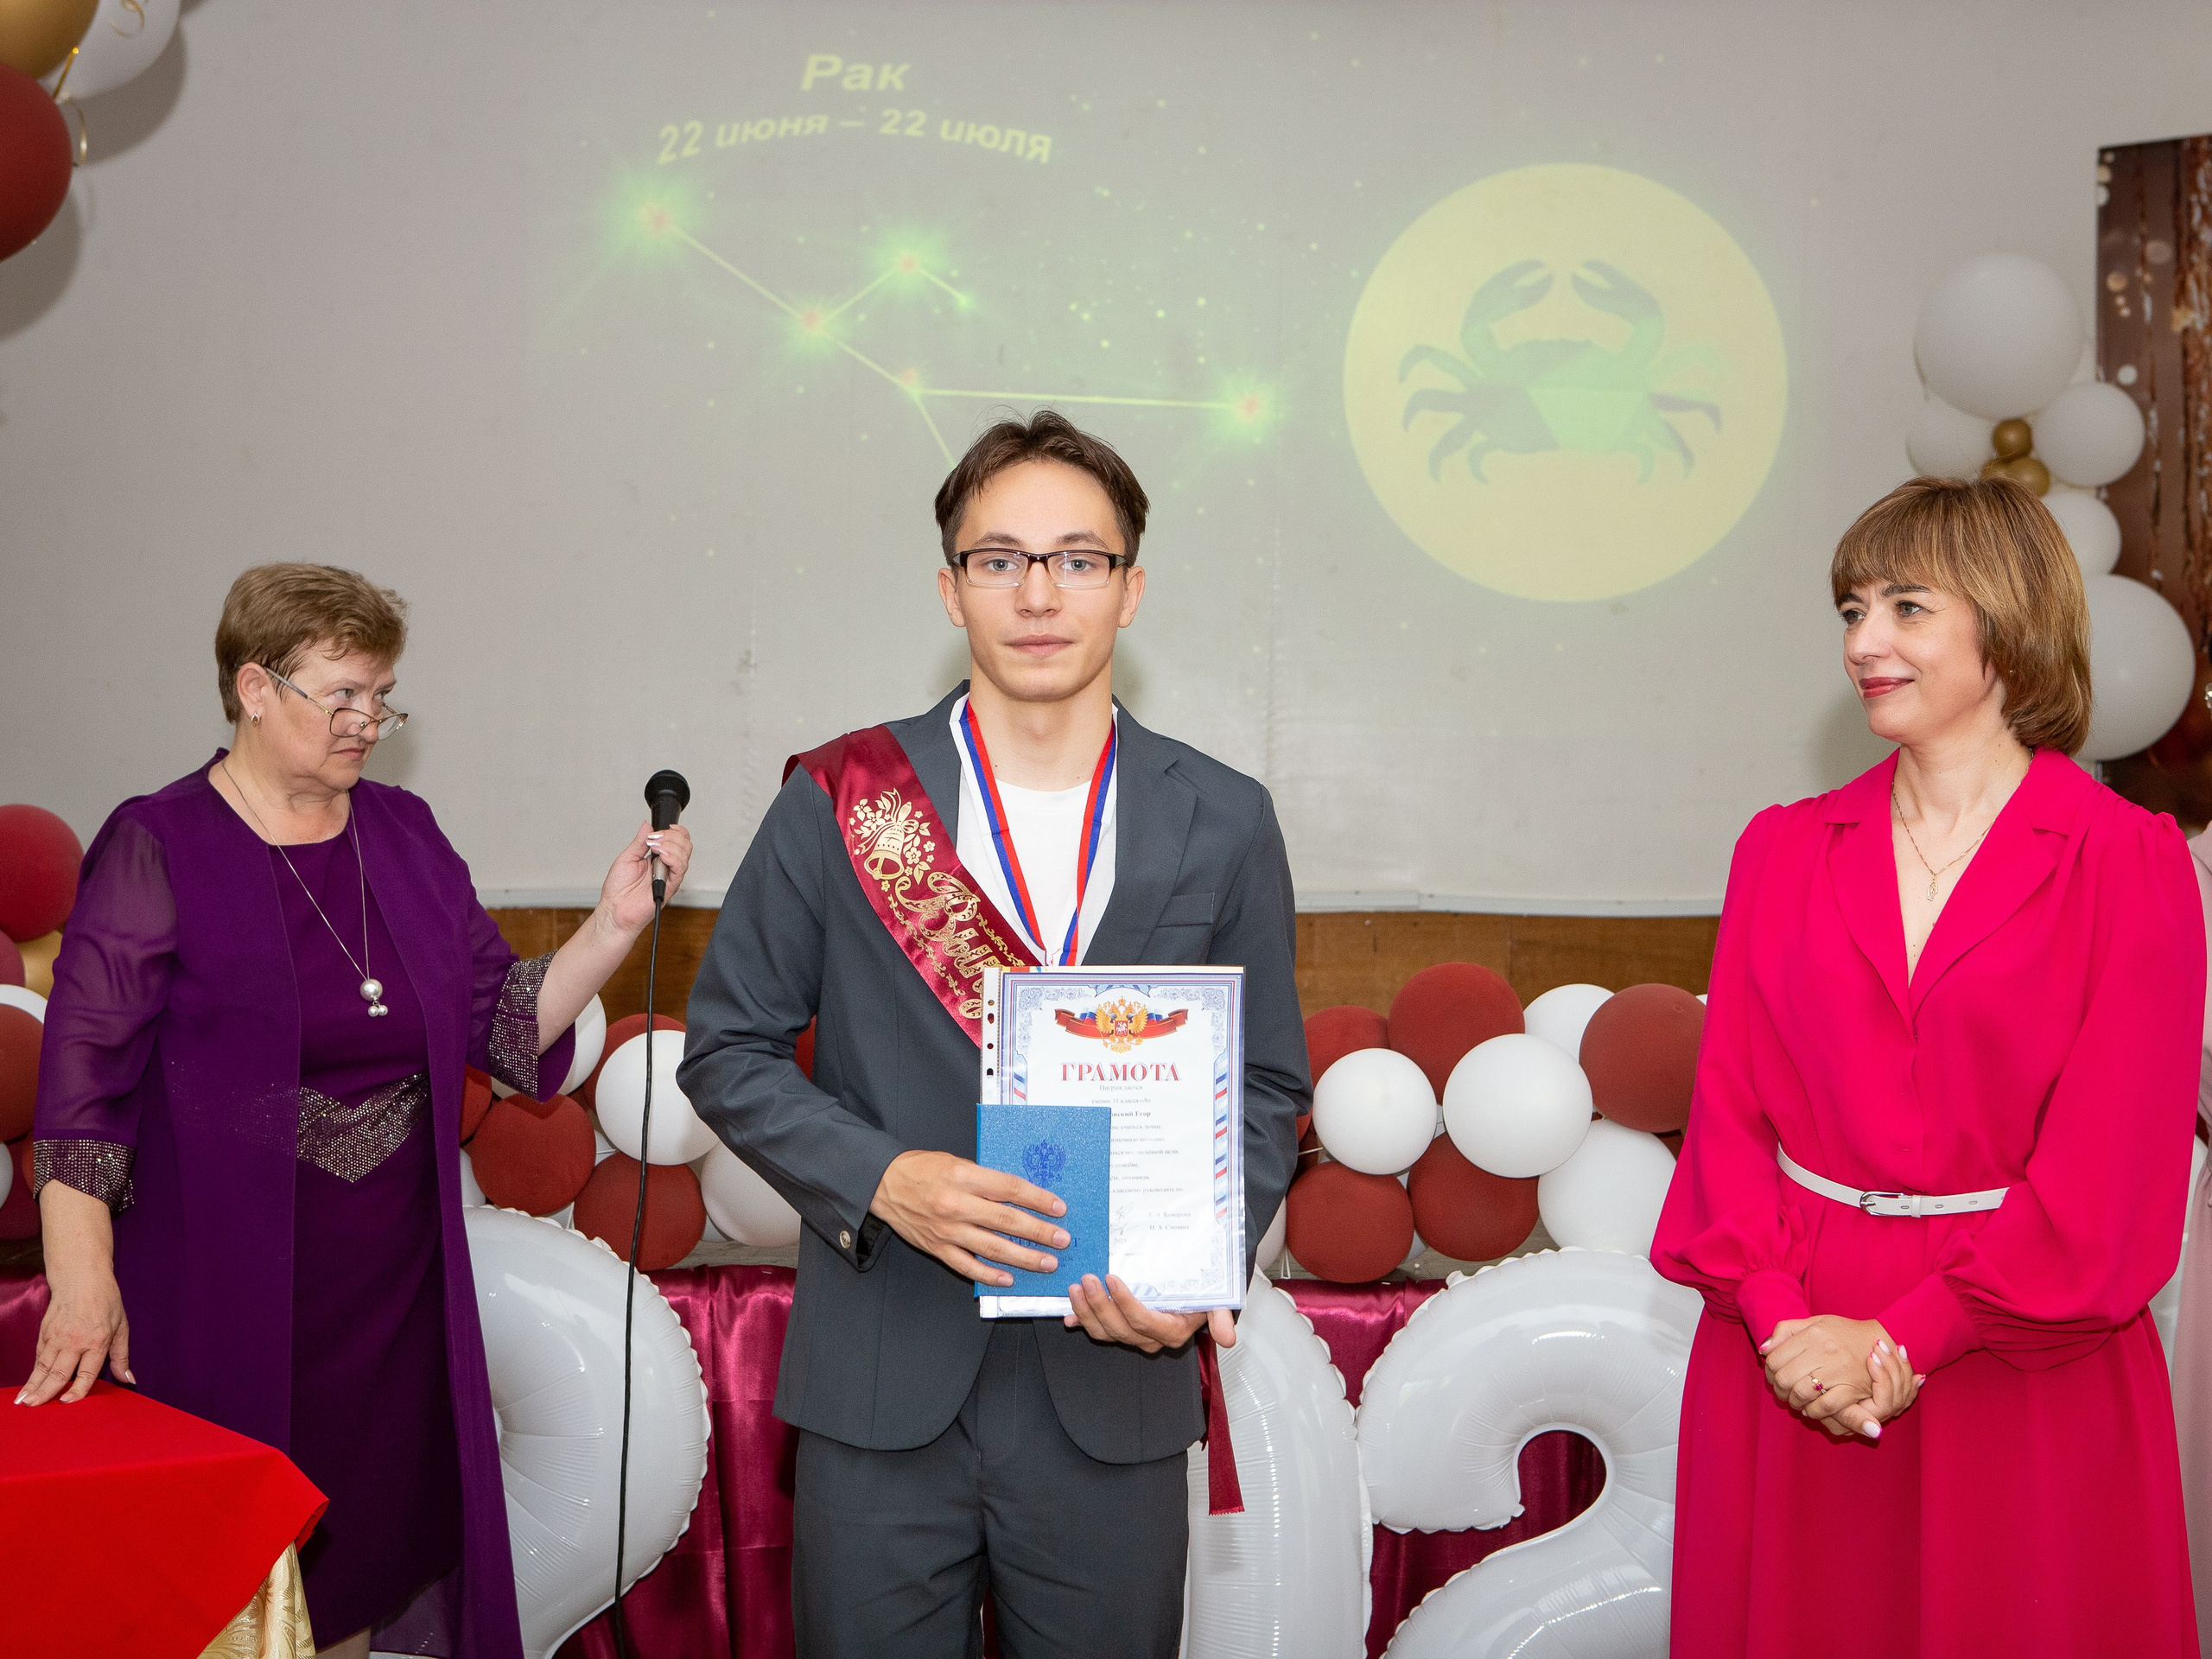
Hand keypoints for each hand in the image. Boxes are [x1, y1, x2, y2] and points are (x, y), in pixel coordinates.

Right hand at [18, 1265, 129, 1405]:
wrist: (82, 1277)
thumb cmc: (106, 1301)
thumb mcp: (121, 1326)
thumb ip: (122, 1356)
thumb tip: (129, 1380)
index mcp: (98, 1340)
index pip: (86, 1372)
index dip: (77, 1389)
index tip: (67, 1403)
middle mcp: (75, 1340)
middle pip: (59, 1372)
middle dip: (46, 1392)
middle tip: (34, 1408)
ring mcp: (57, 1336)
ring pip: (43, 1366)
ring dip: (33, 1385)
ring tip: (24, 1401)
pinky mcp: (45, 1332)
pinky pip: (39, 1356)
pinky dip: (34, 1370)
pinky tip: (29, 1383)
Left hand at [597, 819, 693, 935]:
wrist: (615, 910)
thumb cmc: (618, 890)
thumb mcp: (627, 857)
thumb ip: (639, 841)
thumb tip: (647, 825)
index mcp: (658, 858)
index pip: (677, 840)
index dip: (674, 831)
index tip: (661, 829)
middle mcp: (667, 867)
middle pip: (685, 844)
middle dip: (671, 835)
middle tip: (654, 839)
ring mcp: (669, 876)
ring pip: (685, 854)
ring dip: (670, 845)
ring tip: (654, 848)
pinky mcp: (670, 886)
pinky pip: (680, 869)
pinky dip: (672, 858)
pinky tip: (660, 856)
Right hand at [869, 1149, 1069, 1287]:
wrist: (884, 1184)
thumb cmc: (923, 1169)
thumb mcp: (957, 1162)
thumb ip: (985, 1179)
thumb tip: (1021, 1195)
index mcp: (963, 1176)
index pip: (1009, 1188)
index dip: (1037, 1199)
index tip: (1059, 1208)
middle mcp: (956, 1204)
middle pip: (1005, 1220)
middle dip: (1038, 1231)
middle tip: (1062, 1239)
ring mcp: (946, 1230)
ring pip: (992, 1248)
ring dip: (1023, 1257)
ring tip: (1047, 1262)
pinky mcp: (936, 1248)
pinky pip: (967, 1266)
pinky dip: (989, 1274)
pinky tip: (1009, 1278)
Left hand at [1064, 1275, 1235, 1354]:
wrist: (1194, 1295)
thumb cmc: (1201, 1294)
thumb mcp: (1217, 1301)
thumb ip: (1220, 1317)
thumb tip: (1228, 1338)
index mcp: (1171, 1331)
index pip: (1143, 1321)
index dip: (1125, 1303)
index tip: (1112, 1279)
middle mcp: (1149, 1338)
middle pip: (1118, 1328)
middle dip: (1099, 1304)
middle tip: (1088, 1279)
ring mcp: (1132, 1336)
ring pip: (1103, 1332)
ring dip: (1085, 1312)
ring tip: (1076, 1288)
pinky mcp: (1118, 1329)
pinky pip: (1096, 1330)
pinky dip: (1080, 1322)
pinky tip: (1067, 1314)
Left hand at [1762, 1315, 1916, 1437]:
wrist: (1880, 1341)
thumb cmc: (1843, 1332)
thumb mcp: (1815, 1322)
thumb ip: (1786, 1330)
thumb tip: (1764, 1349)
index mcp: (1812, 1334)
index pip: (1775, 1358)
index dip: (1769, 1372)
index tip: (1774, 1376)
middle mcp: (1823, 1351)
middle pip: (1784, 1378)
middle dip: (1778, 1390)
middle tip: (1783, 1392)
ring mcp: (1838, 1371)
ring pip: (1801, 1394)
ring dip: (1793, 1402)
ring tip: (1795, 1401)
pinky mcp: (1852, 1389)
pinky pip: (1823, 1407)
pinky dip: (1812, 1411)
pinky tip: (1811, 1408)